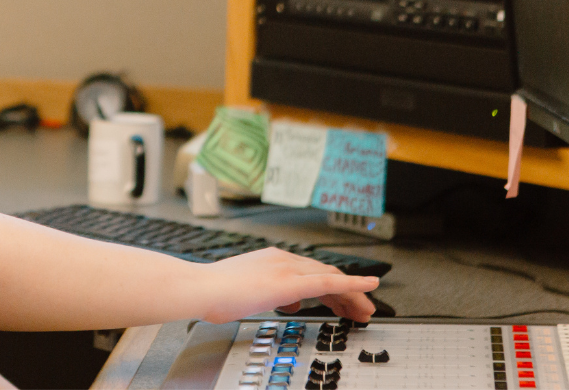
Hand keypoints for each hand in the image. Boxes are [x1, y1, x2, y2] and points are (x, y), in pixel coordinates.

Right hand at [196, 247, 378, 323]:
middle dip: (346, 292)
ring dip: (353, 294)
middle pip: (324, 273)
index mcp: (271, 260)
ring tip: (366, 309)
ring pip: (331, 278)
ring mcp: (286, 268)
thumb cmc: (214, 292)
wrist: (200, 288)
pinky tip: (368, 288)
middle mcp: (282, 258)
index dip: (330, 286)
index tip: (341, 300)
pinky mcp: (289, 281)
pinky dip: (353, 284)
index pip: (309, 271)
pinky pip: (329, 282)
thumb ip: (271, 294)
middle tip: (360, 308)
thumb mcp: (248, 292)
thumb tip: (288, 302)